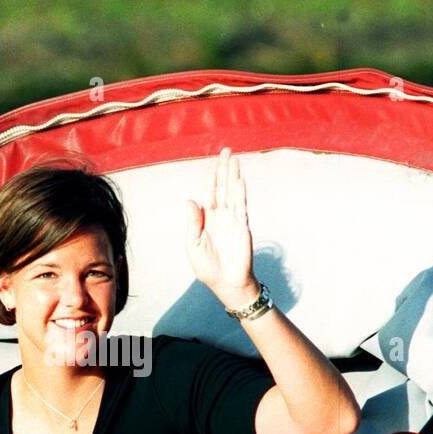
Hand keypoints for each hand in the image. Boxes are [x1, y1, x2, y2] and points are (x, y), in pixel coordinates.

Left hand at [185, 148, 259, 306]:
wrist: (225, 284)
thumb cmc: (208, 267)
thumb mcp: (194, 245)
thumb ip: (193, 223)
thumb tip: (190, 200)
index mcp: (207, 219)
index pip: (209, 192)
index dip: (210, 176)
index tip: (212, 160)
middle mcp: (221, 215)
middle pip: (222, 186)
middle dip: (223, 168)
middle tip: (226, 150)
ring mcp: (233, 220)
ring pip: (233, 192)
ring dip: (233, 175)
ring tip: (234, 158)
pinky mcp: (242, 227)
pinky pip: (241, 207)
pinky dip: (240, 193)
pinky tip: (240, 180)